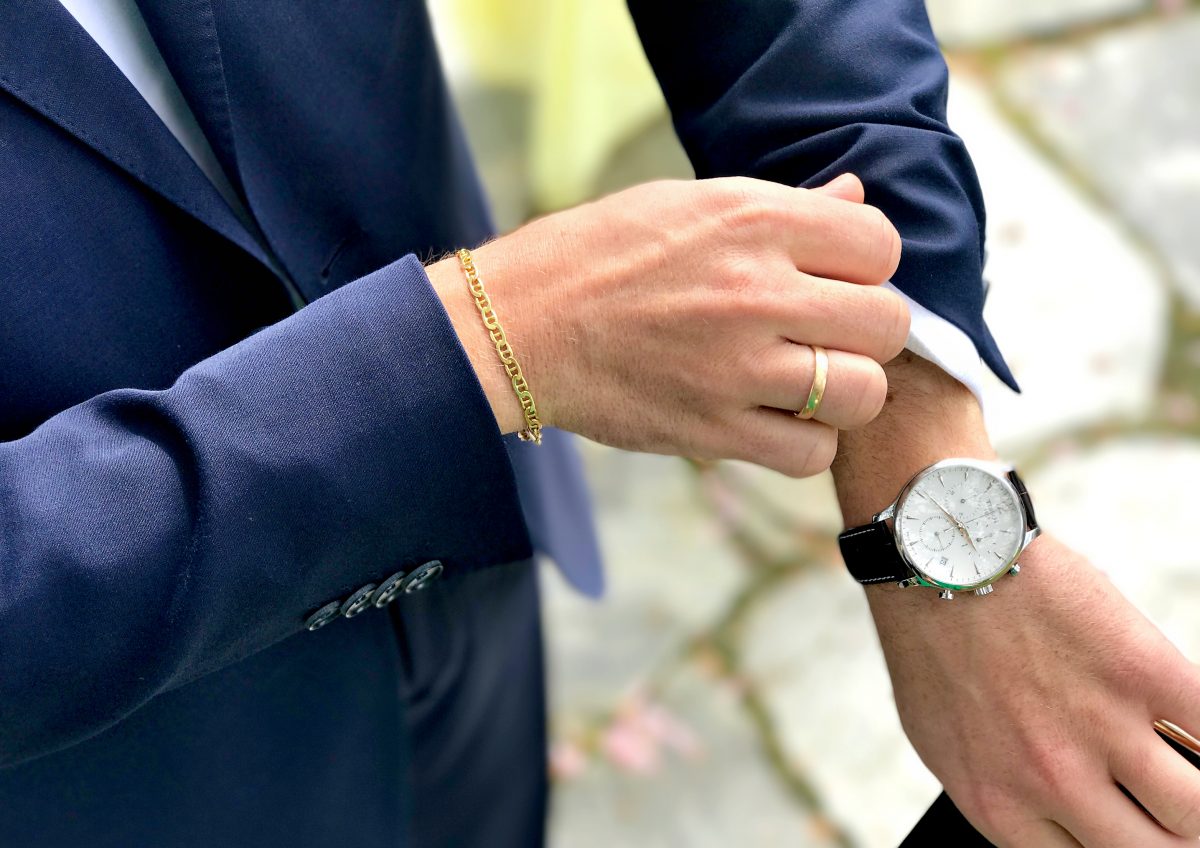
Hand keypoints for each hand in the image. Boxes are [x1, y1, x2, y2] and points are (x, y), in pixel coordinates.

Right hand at [426, 174, 908, 477]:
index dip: (865, 265)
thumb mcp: (687, 203)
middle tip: (825, 334)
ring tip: (807, 383)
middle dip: (866, 331)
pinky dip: (804, 444)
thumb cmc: (597, 254)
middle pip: (887, 324)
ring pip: (862, 394)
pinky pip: (810, 454)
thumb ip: (782, 206)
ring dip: (845, 392)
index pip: (880, 244)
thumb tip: (854, 200)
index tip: (833, 278)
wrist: (519, 324)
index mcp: (753, 221)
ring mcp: (738, 368)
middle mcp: (757, 292)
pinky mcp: (713, 431)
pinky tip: (775, 421)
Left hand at [873, 535, 1199, 846]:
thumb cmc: (935, 645)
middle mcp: (1053, 781)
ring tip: (1183, 774)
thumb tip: (1055, 828)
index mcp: (999, 808)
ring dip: (1196, 800)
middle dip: (1168, 839)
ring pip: (1197, 812)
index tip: (1132, 829)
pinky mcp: (1144, 670)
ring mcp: (1103, 726)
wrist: (940, 556)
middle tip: (1168, 815)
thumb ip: (1005, 795)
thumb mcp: (945, 741)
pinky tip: (1191, 722)